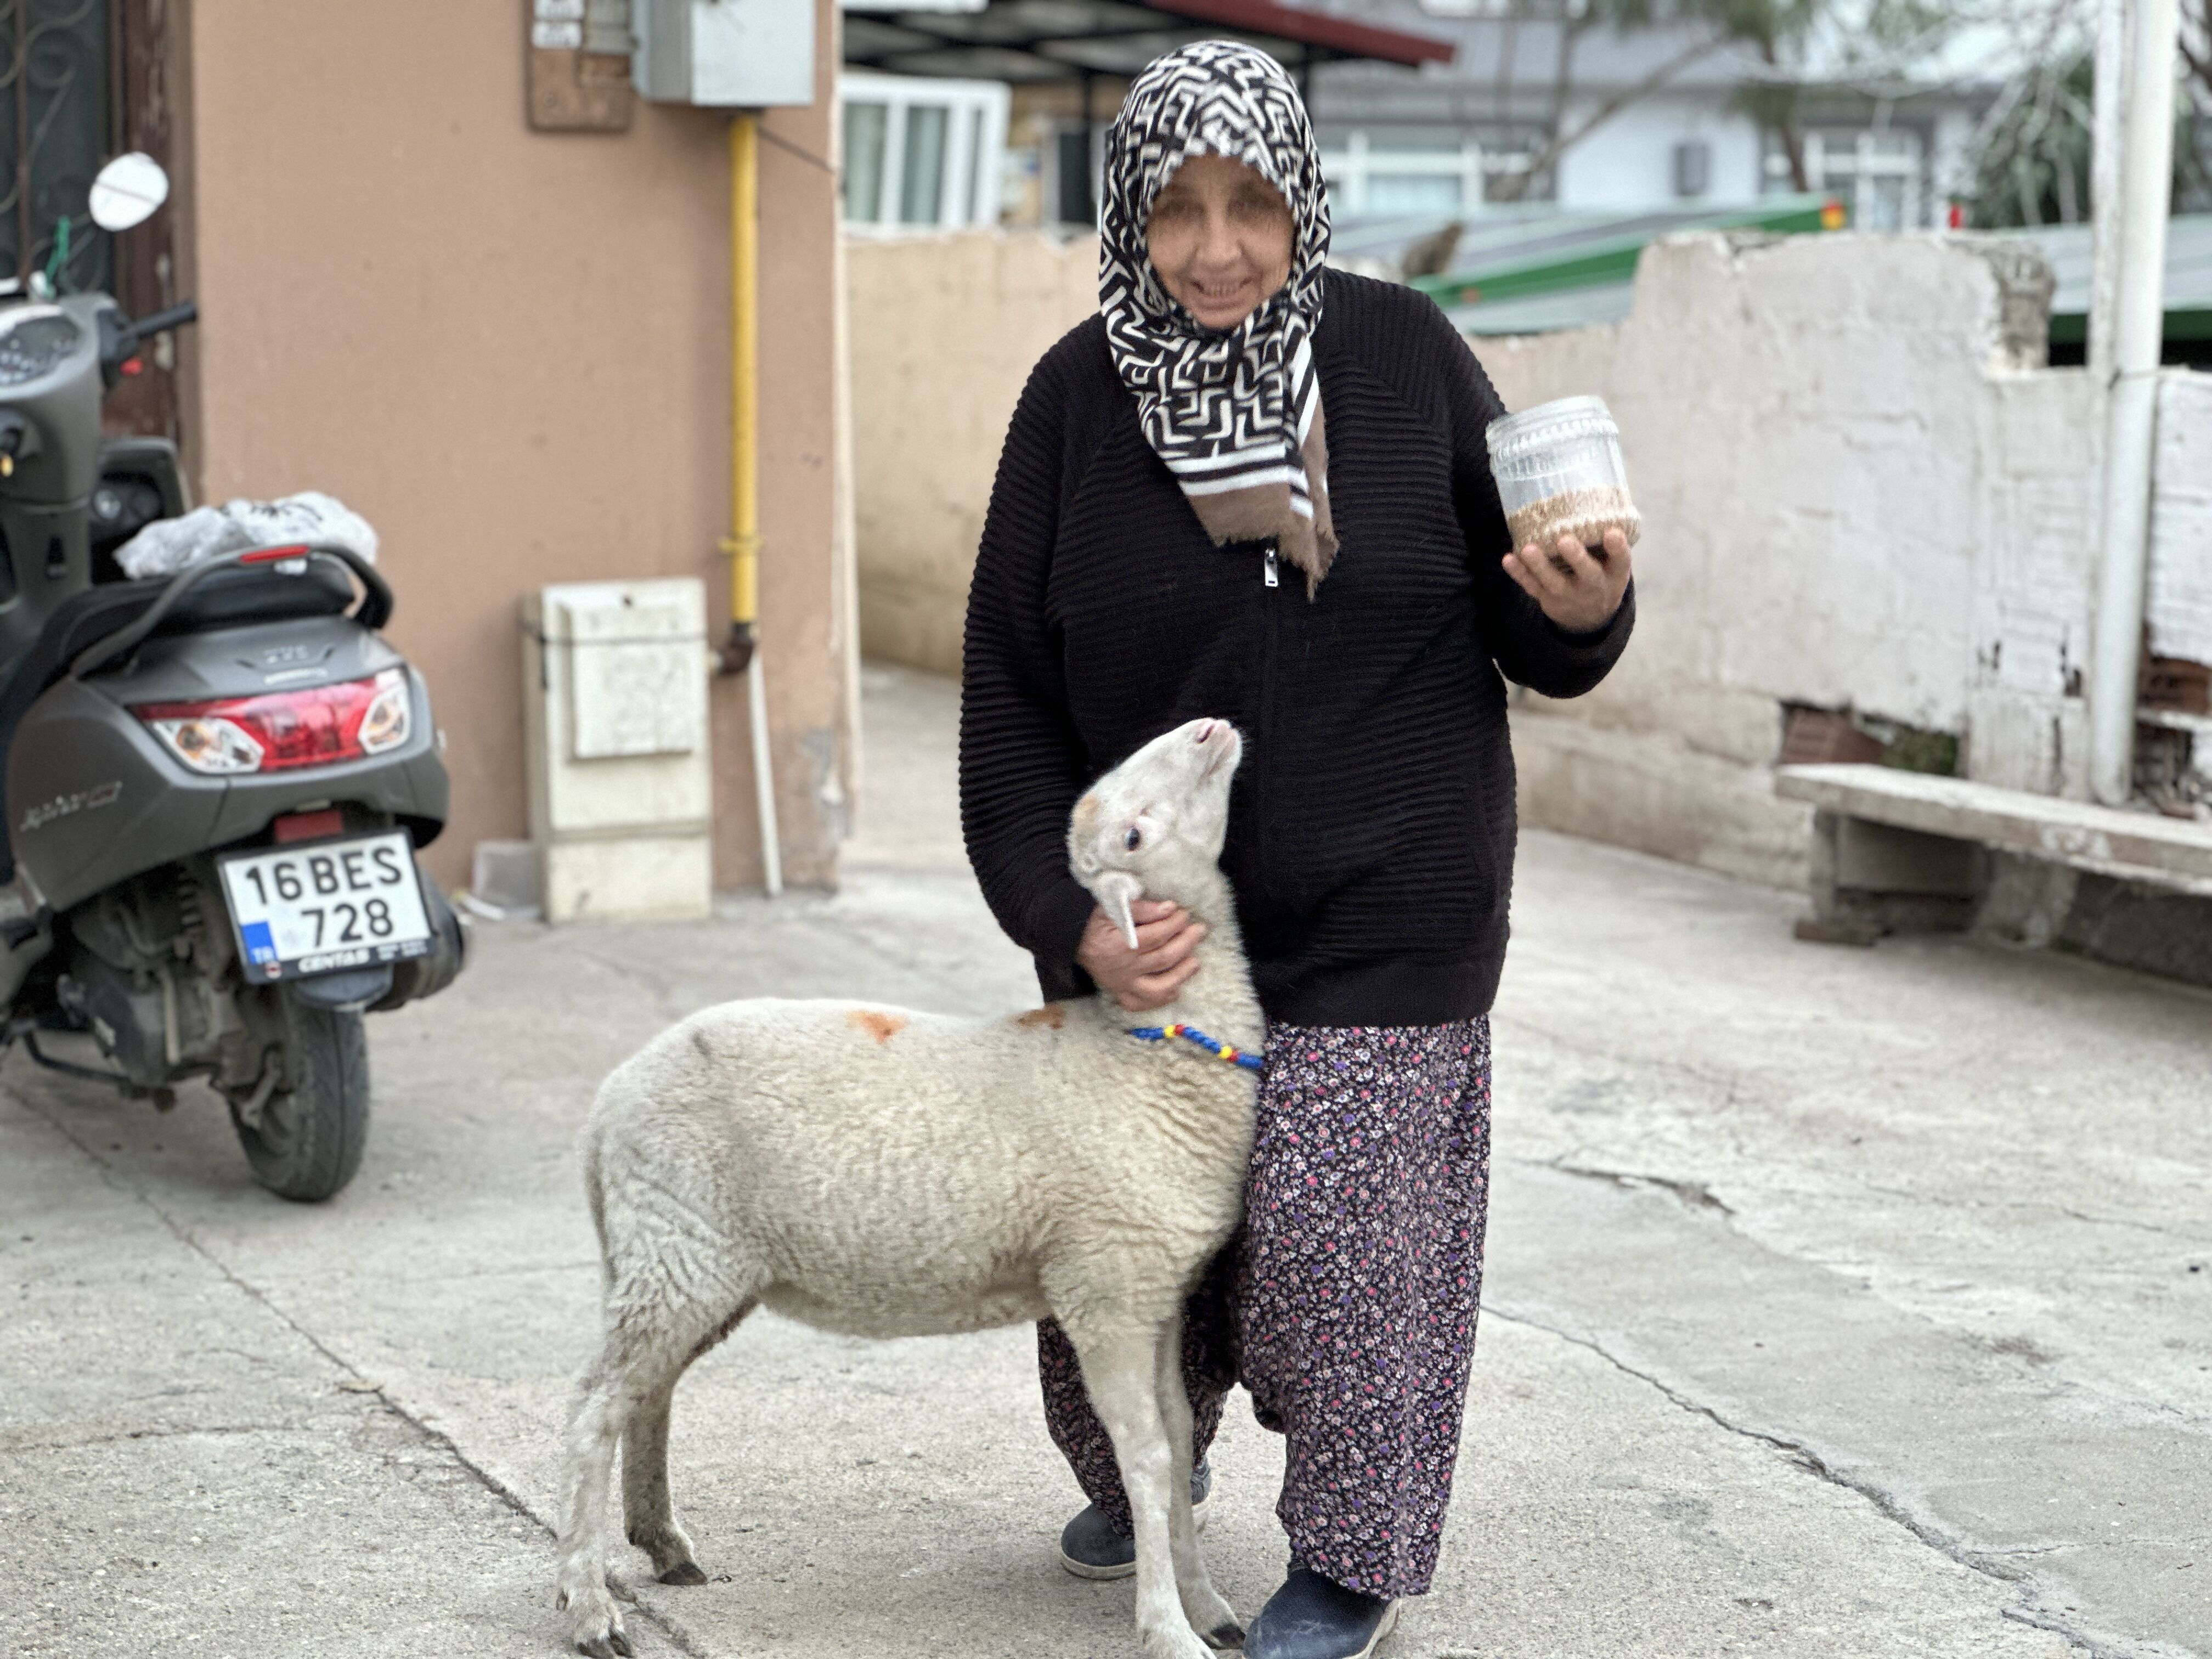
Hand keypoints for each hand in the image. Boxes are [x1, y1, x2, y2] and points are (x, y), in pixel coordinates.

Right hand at [1076, 899, 1205, 1012]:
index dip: (1174, 924)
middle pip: (1163, 959)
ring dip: (1181, 975)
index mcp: (1119, 945)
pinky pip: (1143, 1003)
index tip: (1184, 914)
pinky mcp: (1121, 993)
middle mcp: (1123, 968)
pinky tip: (1175, 988)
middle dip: (1186, 943)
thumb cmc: (1094, 921)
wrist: (1071, 941)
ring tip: (1195, 962)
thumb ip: (1141, 908)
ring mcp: (1122, 984)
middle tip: (1199, 931)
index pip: (1156, 936)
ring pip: (1158, 987)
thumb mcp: (1111, 907)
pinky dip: (1161, 999)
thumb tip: (1169, 908)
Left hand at [1503, 527, 1632, 633]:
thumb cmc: (1601, 574)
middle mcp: (1594, 586)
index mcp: (1614, 573)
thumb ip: (1605, 539)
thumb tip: (1593, 496)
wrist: (1590, 617)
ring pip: (1554, 581)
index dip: (1618, 547)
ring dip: (1539, 565)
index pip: (1621, 560)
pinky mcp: (1548, 599)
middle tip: (1564, 540)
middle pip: (1587, 573)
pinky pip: (1532, 587)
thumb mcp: (1613, 563)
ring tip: (1528, 549)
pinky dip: (1519, 574)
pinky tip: (1509, 559)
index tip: (1612, 532)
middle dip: (1576, 557)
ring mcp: (1569, 594)